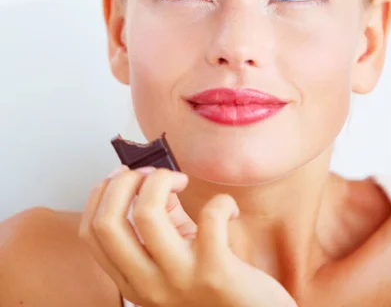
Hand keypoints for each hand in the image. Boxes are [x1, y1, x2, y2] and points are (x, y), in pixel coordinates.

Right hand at [79, 166, 298, 306]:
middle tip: (151, 173)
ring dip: (162, 180)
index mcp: (132, 280)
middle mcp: (148, 285)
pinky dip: (221, 201)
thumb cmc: (217, 289)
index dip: (101, 193)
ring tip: (182, 182)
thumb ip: (162, 223)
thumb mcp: (176, 259)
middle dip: (124, 181)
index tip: (123, 174)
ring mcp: (180, 280)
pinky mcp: (216, 272)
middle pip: (108, 222)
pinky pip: (209, 217)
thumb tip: (151, 180)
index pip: (91, 233)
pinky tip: (228, 208)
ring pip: (146, 212)